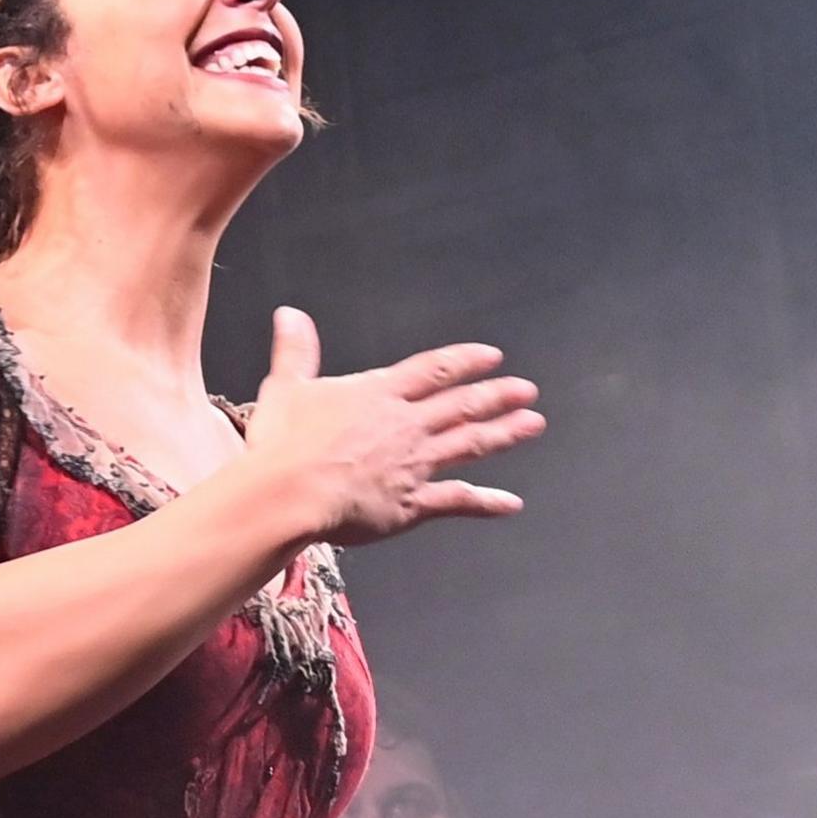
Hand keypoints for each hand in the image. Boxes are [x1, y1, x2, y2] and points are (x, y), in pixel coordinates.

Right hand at [242, 307, 544, 546]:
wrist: (290, 492)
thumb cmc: (283, 443)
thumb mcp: (286, 386)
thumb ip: (295, 350)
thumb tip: (290, 314)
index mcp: (379, 394)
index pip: (432, 370)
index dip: (464, 361)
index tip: (491, 356)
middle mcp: (405, 424)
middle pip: (461, 404)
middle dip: (497, 395)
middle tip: (527, 390)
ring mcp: (414, 463)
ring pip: (469, 443)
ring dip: (503, 433)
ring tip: (533, 425)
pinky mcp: (411, 503)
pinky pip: (457, 501)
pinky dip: (486, 502)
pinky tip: (511, 503)